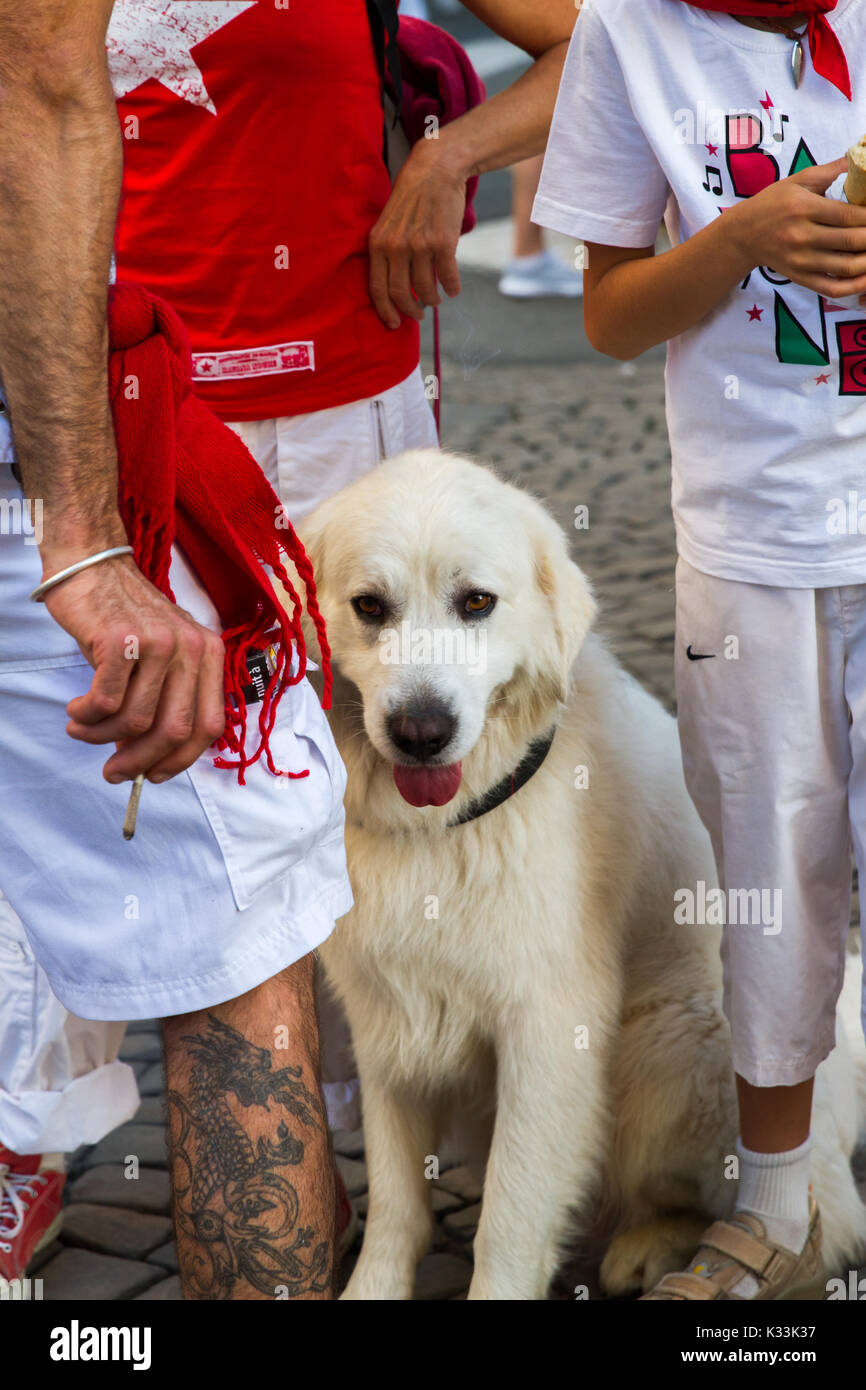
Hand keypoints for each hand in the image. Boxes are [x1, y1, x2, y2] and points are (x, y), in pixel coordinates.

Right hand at [42, 554, 225, 783]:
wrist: (92, 565)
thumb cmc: (123, 618)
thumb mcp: (160, 656)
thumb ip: (165, 700)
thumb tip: (148, 756)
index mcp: (209, 654)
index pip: (209, 725)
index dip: (181, 759)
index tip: (153, 776)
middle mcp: (191, 647)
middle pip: (174, 730)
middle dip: (140, 761)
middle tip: (113, 772)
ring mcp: (158, 642)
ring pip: (135, 720)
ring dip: (101, 737)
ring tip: (81, 729)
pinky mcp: (121, 640)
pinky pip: (106, 701)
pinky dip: (87, 716)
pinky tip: (77, 710)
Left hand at [368, 139, 466, 328]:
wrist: (437, 169)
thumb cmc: (412, 197)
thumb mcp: (388, 222)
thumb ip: (388, 251)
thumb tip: (396, 286)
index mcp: (378, 243)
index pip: (377, 288)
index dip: (385, 311)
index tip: (394, 324)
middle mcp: (396, 247)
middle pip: (400, 293)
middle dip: (409, 311)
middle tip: (417, 315)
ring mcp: (420, 246)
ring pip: (425, 289)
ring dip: (432, 299)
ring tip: (435, 299)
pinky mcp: (443, 243)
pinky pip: (448, 277)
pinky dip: (452, 288)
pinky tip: (453, 290)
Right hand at [729, 156, 865, 297]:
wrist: (743, 234)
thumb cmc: (774, 203)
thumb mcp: (799, 180)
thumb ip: (831, 170)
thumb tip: (859, 158)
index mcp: (804, 209)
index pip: (849, 215)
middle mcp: (802, 236)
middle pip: (851, 240)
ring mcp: (801, 260)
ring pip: (846, 266)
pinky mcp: (799, 277)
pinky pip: (831, 287)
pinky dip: (853, 287)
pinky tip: (865, 278)